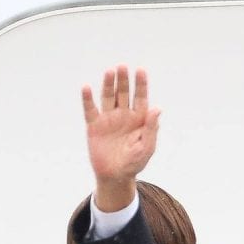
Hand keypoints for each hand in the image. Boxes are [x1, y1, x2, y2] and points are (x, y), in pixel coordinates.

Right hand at [81, 66, 160, 210]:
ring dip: (108, 84)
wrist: (115, 176)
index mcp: (138, 119)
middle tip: (122, 66)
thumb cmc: (134, 163)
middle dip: (124, 80)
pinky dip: (87, 99)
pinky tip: (86, 87)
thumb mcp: (146, 147)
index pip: (141, 97)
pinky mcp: (94, 125)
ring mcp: (108, 119)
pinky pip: (90, 109)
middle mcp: (123, 115)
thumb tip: (157, 108)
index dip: (141, 84)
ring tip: (109, 71)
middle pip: (123, 93)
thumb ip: (151, 128)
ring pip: (108, 97)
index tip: (140, 70)